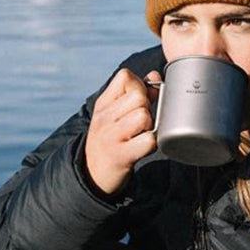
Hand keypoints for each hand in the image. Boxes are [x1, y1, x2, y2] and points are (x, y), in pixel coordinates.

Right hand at [84, 69, 160, 194]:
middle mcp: (104, 118)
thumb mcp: (116, 113)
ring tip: (141, 134)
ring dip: (149, 126)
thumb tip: (155, 76)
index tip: (139, 101)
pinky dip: (151, 144)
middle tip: (141, 123)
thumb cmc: (111, 138)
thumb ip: (137, 92)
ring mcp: (111, 136)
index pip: (126, 77)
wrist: (93, 174)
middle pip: (139, 96)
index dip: (140, 85)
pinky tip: (143, 147)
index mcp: (103, 103)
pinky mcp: (121, 156)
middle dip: (147, 107)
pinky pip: (148, 140)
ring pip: (144, 116)